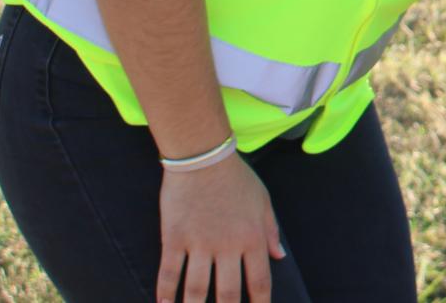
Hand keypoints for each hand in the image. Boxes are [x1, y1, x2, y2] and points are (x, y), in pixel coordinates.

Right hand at [156, 152, 285, 302]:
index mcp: (252, 238)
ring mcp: (199, 244)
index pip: (259, 281)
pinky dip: (165, 293)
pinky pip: (169, 273)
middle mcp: (227, 246)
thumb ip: (271, 230)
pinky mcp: (174, 239)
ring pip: (196, 290)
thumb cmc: (236, 178)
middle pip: (228, 293)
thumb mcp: (263, 201)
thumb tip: (280, 256)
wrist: (203, 156)